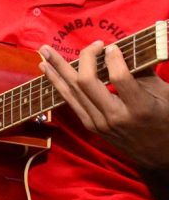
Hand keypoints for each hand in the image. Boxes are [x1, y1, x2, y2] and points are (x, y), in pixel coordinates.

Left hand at [40, 42, 168, 170]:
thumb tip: (123, 48)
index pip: (119, 78)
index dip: (113, 59)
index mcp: (139, 108)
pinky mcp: (91, 126)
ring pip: (72, 91)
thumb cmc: (166, 120)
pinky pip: (71, 101)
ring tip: (44, 51)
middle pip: (87, 82)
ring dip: (57, 69)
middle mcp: (115, 117)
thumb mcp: (165, 94)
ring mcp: (99, 123)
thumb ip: (144, 72)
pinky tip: (48, 71)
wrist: (159, 156)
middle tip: (89, 43)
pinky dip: (59, 84)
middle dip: (82, 58)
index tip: (111, 46)